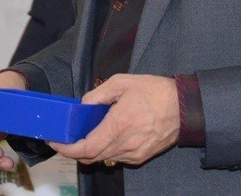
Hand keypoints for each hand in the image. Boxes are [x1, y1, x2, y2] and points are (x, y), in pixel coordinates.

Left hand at [49, 74, 177, 166]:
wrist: (185, 107)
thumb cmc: (155, 92)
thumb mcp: (122, 82)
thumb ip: (98, 94)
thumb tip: (83, 105)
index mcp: (118, 125)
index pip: (85, 148)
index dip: (66, 149)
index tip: (56, 142)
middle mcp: (125, 144)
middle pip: (91, 157)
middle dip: (74, 150)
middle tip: (65, 138)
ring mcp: (134, 153)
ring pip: (103, 158)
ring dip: (91, 150)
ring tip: (85, 133)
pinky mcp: (141, 156)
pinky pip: (117, 157)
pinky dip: (106, 150)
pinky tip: (106, 135)